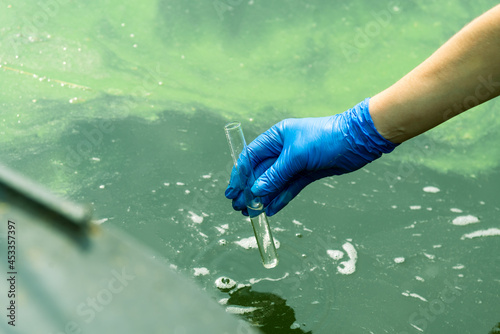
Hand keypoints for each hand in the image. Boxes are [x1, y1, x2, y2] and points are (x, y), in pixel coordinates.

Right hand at [225, 98, 397, 215]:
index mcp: (276, 137)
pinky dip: (280, 198)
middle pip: (260, 171)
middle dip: (249, 189)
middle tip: (238, 206)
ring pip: (274, 182)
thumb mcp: (297, 155)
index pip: (251, 156)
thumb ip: (276, 174)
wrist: (357, 141)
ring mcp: (295, 162)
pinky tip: (271, 210)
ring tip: (252, 213)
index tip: (232, 190)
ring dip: (263, 197)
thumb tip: (256, 191)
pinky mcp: (307, 173)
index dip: (240, 174)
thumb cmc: (326, 138)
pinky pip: (289, 188)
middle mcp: (283, 149)